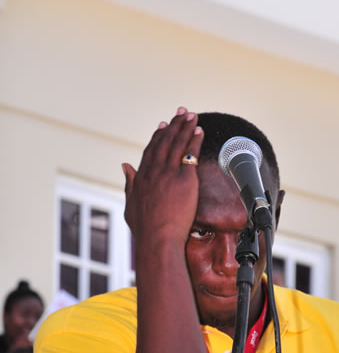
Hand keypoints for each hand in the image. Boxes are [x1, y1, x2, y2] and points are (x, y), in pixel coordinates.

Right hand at [122, 106, 203, 252]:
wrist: (158, 239)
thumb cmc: (145, 229)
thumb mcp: (130, 204)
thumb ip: (128, 183)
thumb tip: (125, 166)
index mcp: (141, 177)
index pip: (151, 150)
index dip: (158, 135)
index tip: (163, 124)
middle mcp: (154, 171)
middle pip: (165, 141)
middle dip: (174, 125)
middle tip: (181, 112)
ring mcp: (169, 174)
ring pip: (178, 144)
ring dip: (186, 127)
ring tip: (192, 116)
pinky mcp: (185, 179)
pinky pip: (191, 154)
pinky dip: (195, 140)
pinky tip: (199, 131)